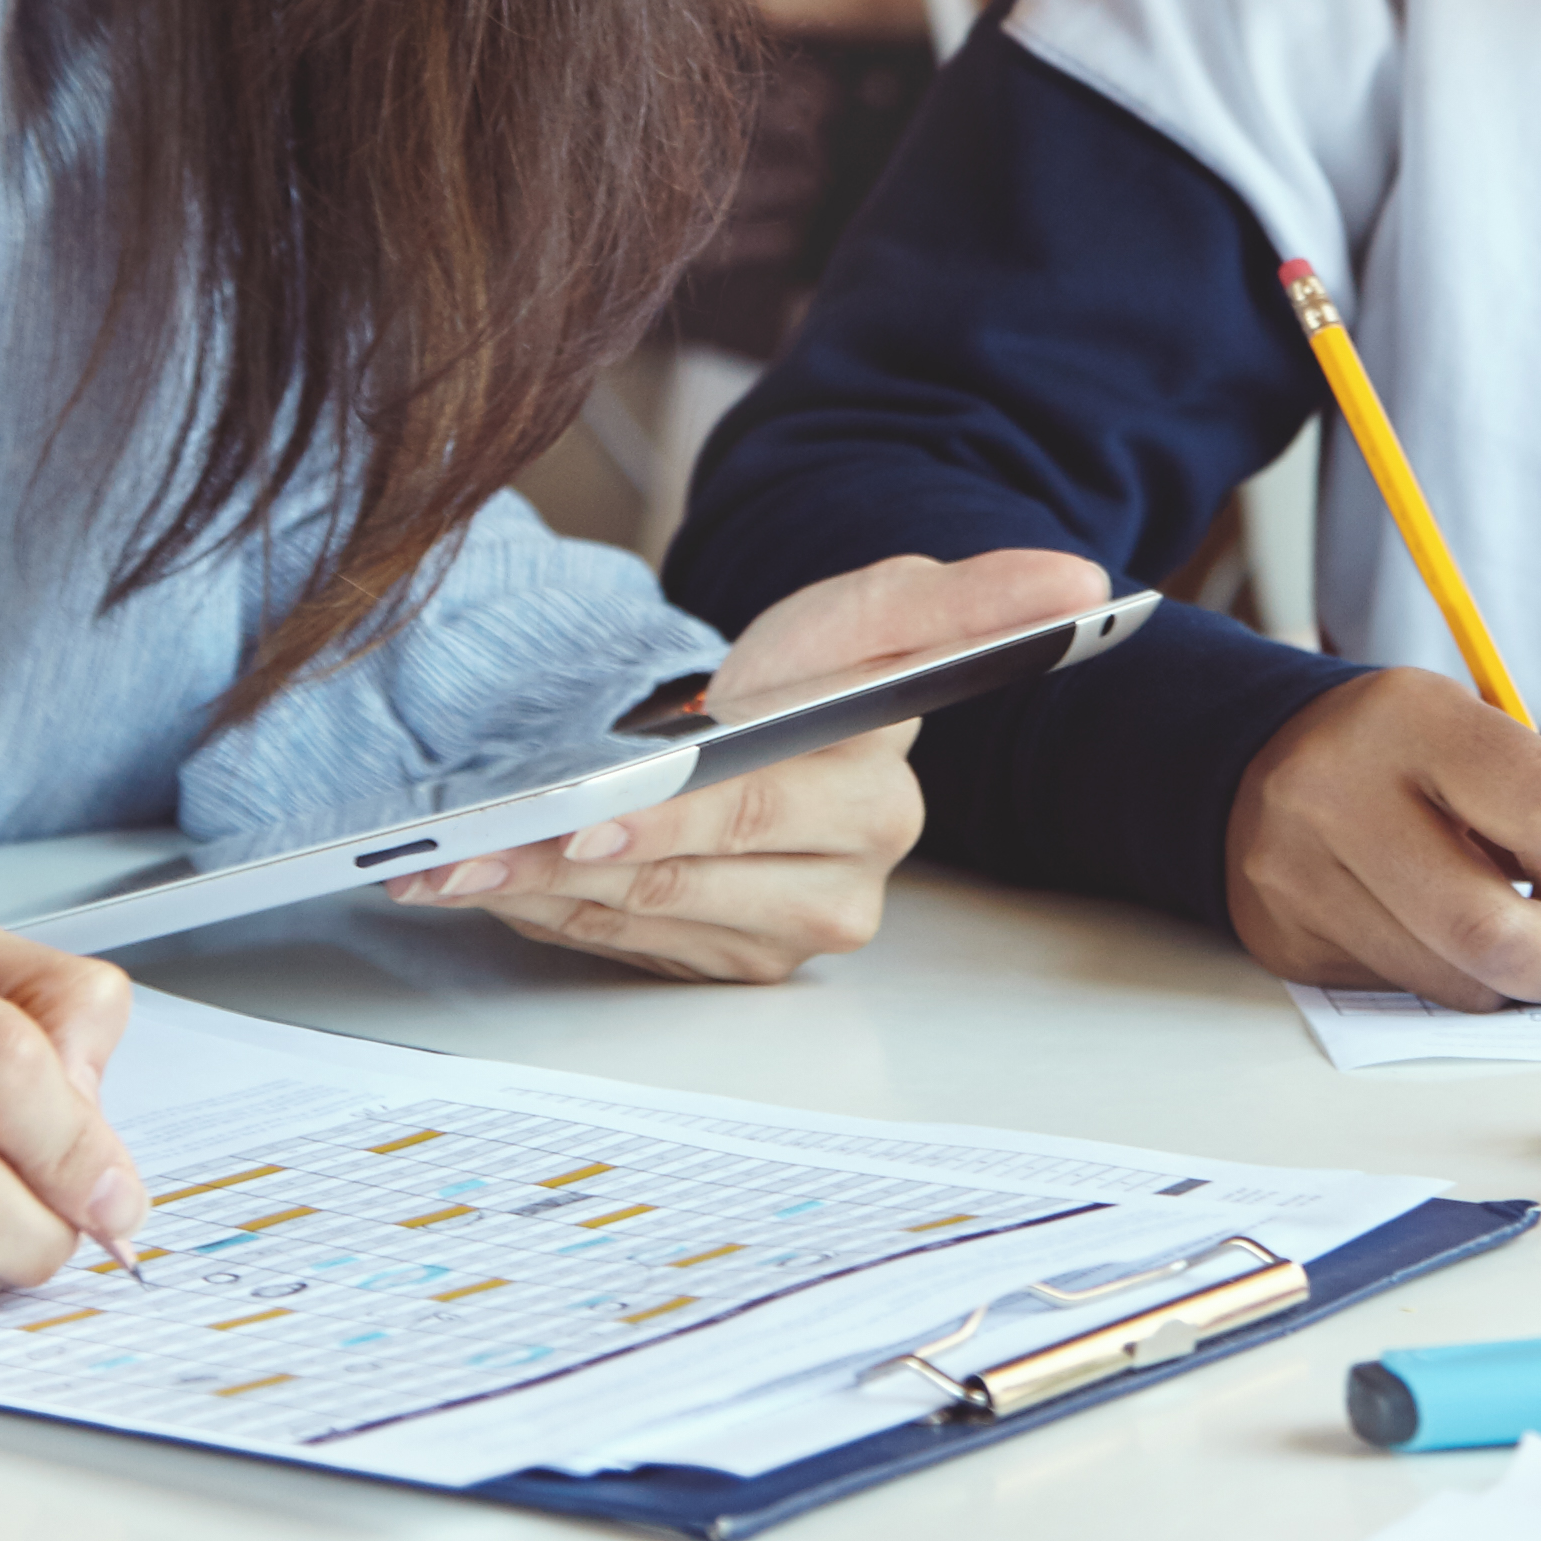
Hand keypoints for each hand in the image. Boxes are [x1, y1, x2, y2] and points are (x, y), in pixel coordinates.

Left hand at [396, 548, 1111, 981]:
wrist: (749, 733)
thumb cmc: (796, 671)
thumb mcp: (860, 609)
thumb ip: (956, 596)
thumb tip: (1082, 579)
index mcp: (882, 763)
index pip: (771, 790)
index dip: (678, 817)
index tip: (590, 829)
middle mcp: (858, 853)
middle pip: (694, 859)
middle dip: (580, 849)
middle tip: (484, 841)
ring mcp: (806, 920)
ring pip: (654, 907)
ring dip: (542, 886)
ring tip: (458, 865)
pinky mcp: (752, 961)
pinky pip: (639, 943)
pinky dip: (560, 913)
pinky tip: (504, 886)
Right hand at [1224, 668, 1540, 1009]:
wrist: (1274, 760)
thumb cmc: (1427, 762)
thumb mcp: (1531, 760)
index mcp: (1413, 718)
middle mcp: (1337, 792)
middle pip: (1498, 935)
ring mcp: (1300, 875)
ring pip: (1460, 985)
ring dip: (1517, 981)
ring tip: (1509, 926)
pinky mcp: (1288, 943)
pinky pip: (1411, 999)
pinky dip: (1457, 981)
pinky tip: (1439, 931)